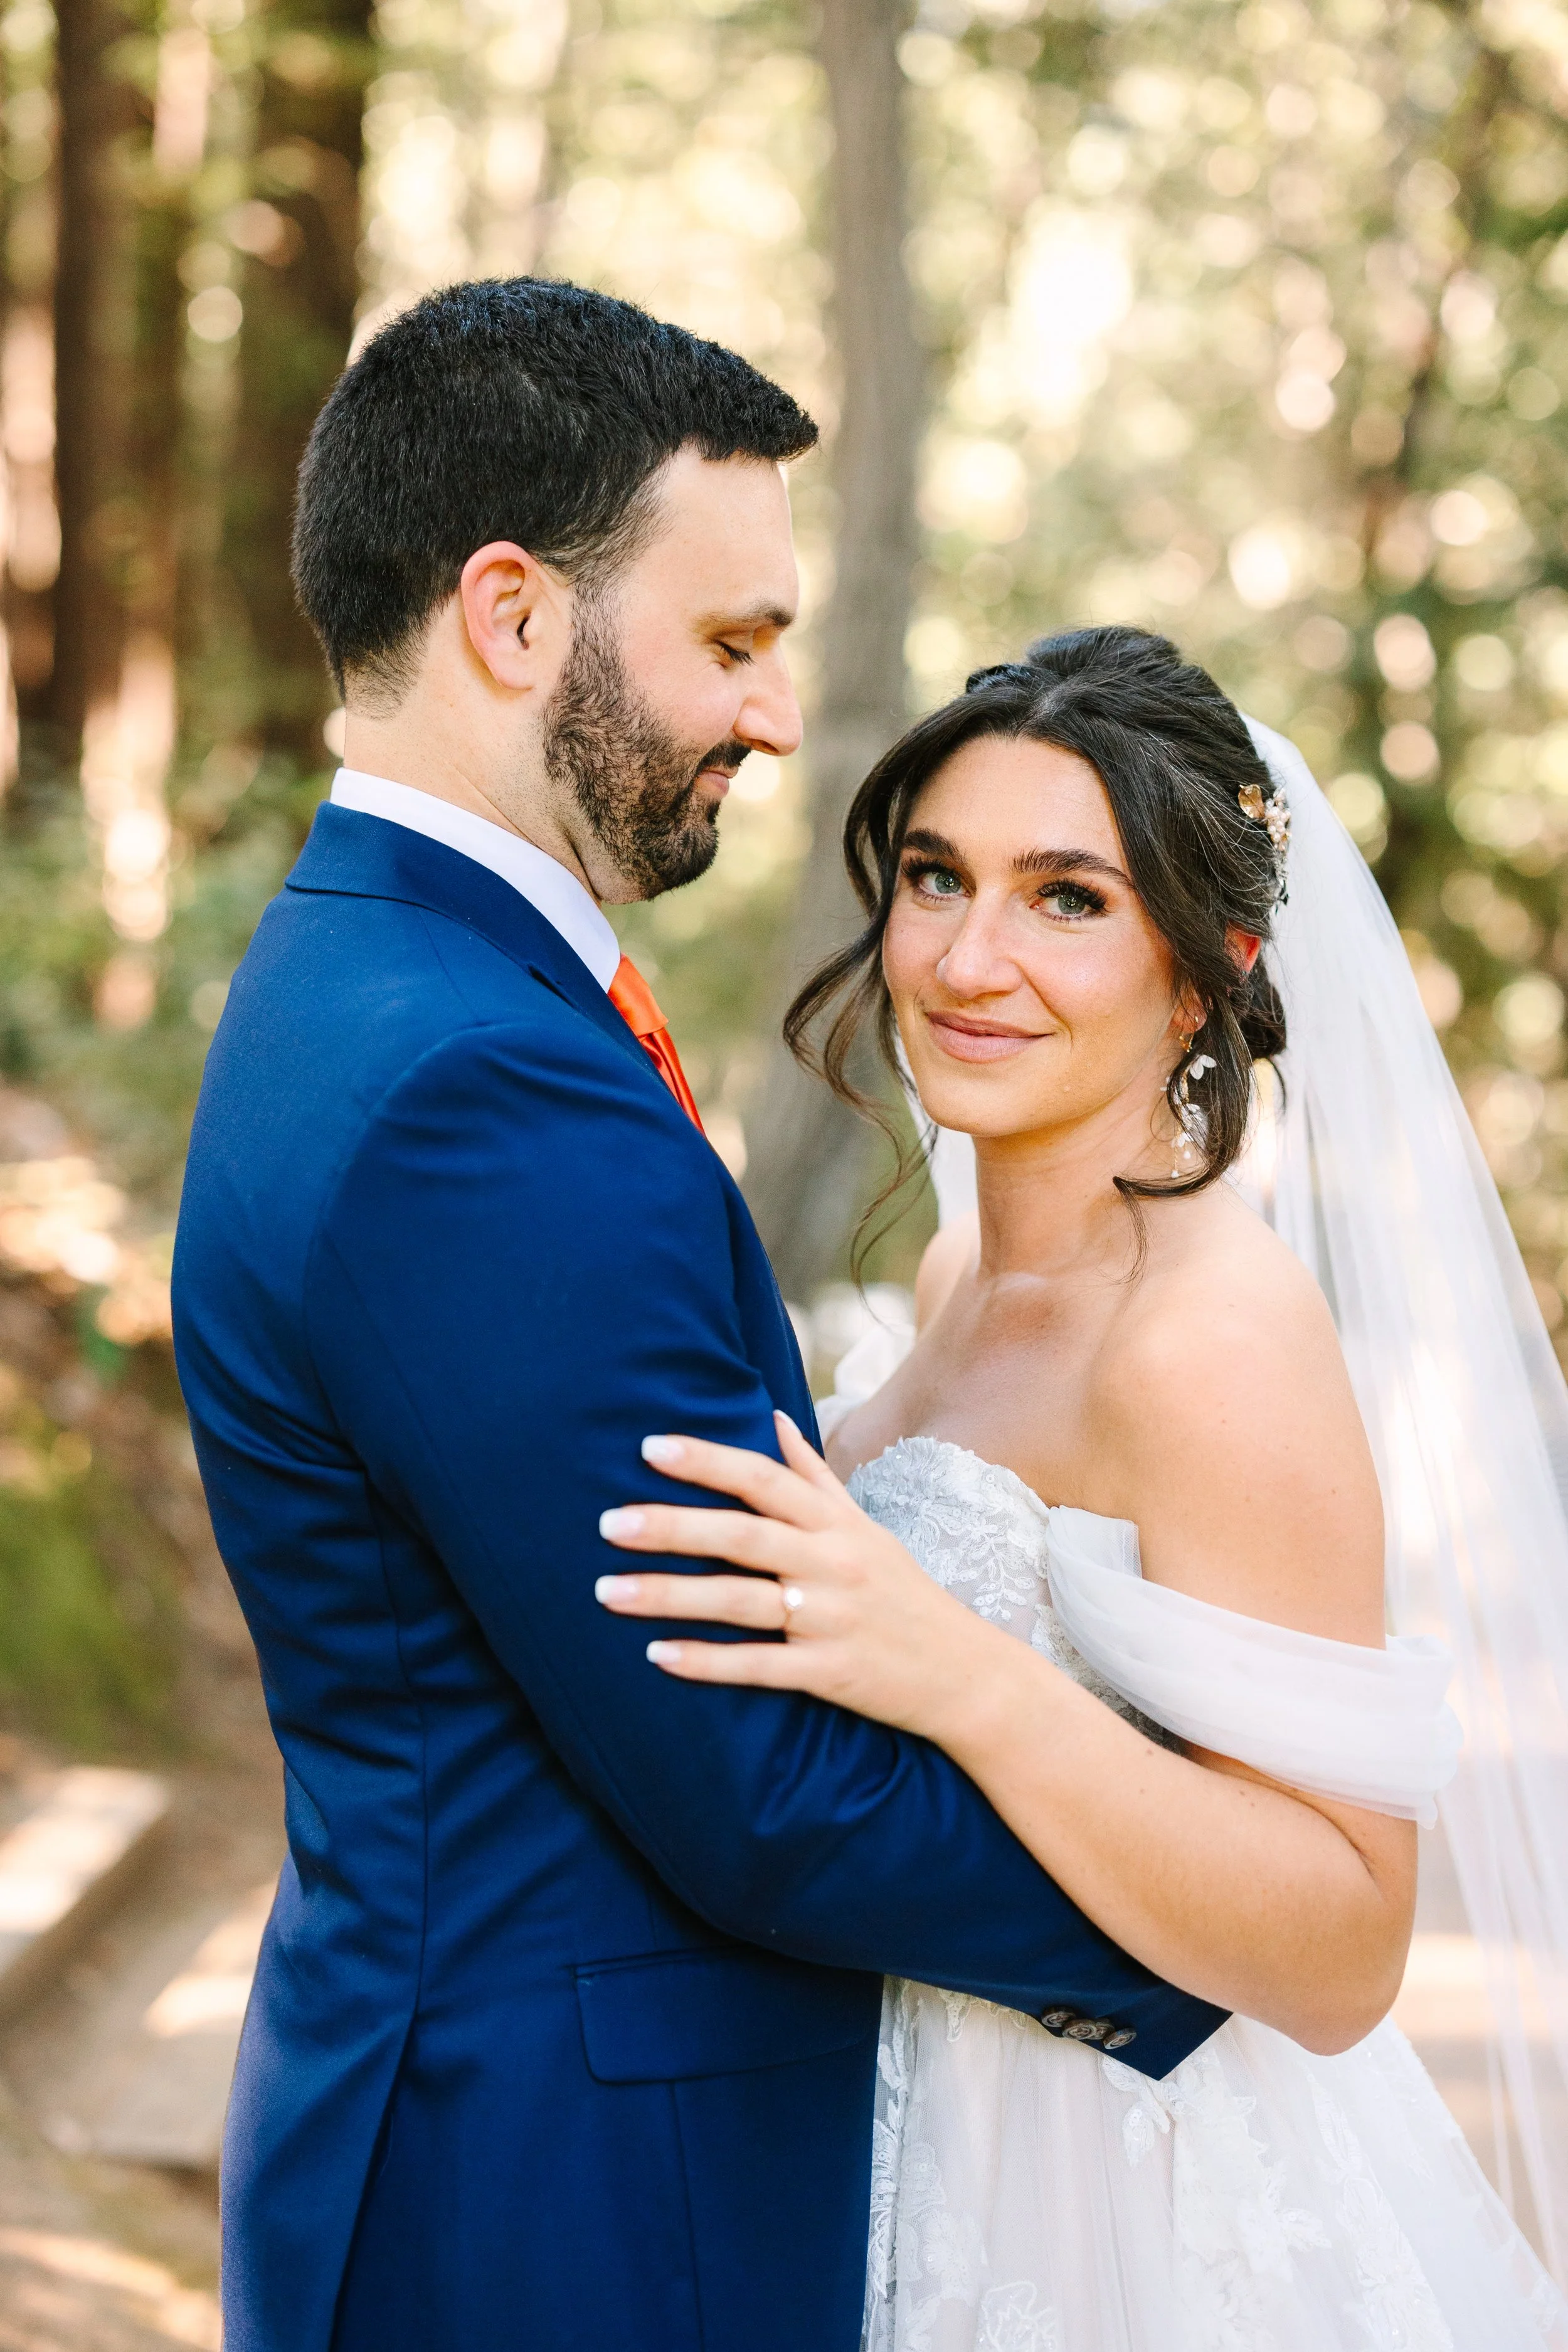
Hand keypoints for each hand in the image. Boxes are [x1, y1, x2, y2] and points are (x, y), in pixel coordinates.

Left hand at [595, 1412, 998, 1741]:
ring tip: (606, 1592)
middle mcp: (834, 1564)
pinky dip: (708, 1662)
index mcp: (836, 1524)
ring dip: (670, 1596)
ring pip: (742, 1602)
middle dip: (672, 1526)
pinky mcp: (831, 1674)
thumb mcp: (866, 1528)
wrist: (966, 1674)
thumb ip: (814, 1476)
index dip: (709, 1460)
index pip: (765, 1480)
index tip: (649, 1446)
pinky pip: (761, 1666)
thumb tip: (774, 1418)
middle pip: (743, 1536)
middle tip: (606, 1522)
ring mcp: (832, 1620)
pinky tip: (657, 1655)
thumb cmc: (902, 1593)